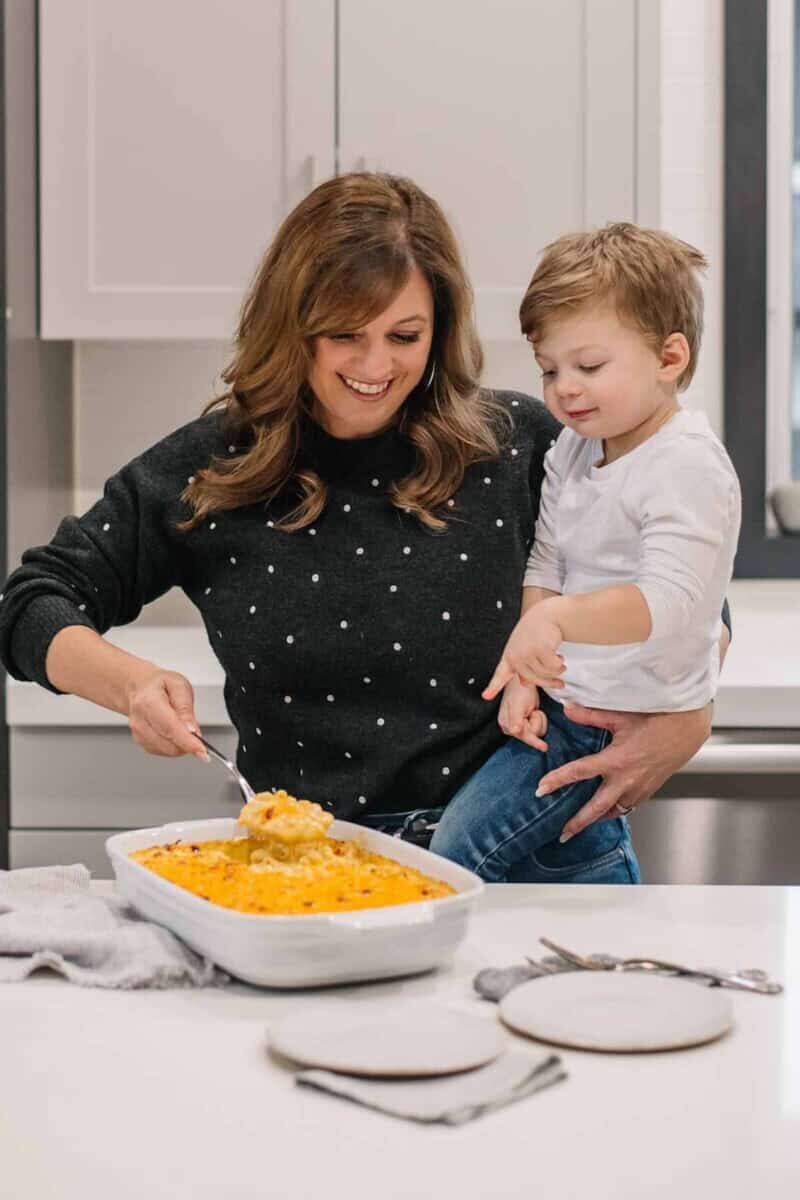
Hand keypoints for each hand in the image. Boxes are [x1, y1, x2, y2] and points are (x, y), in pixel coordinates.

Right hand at [125, 668, 208, 759]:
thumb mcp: (179, 686)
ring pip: (167, 750)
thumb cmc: (159, 684)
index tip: (202, 752)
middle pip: (169, 743)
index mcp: (149, 702)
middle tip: (195, 730)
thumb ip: (186, 708)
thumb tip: (192, 731)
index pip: (170, 728)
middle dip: (188, 743)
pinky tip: (173, 731)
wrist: (140, 687)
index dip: (188, 743)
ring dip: (181, 744)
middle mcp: (140, 720)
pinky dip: (173, 745)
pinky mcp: (141, 742)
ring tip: (181, 724)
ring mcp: (138, 733)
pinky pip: (163, 751)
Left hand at [483, 608, 564, 698]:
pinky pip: (554, 666)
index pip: (500, 675)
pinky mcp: (540, 649)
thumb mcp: (525, 649)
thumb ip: (524, 667)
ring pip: (546, 674)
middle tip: (560, 683)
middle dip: (550, 682)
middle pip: (533, 680)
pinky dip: (560, 663)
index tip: (486, 696)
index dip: (493, 687)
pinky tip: (559, 656)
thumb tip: (525, 683)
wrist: (547, 615)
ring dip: (557, 670)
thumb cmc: (536, 633)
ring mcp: (526, 652)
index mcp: (509, 657)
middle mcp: (515, 655)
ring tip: (560, 662)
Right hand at [497, 678, 548, 750]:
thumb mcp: (518, 705)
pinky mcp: (524, 723)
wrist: (522, 680)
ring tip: (532, 709)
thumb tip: (514, 730)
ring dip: (538, 719)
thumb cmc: (519, 689)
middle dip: (535, 722)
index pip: (524, 736)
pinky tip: (533, 711)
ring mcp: (518, 725)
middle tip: (532, 711)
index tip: (544, 747)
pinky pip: (537, 727)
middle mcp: (511, 727)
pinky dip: (538, 719)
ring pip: (536, 732)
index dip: (534, 739)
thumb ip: (516, 719)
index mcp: (507, 724)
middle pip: (531, 735)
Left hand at [535, 702, 711, 840]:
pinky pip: (628, 806)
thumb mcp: (621, 715)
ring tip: (580, 826)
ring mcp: (639, 788)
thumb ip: (591, 716)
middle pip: (596, 808)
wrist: (687, 730)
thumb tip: (567, 709)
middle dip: (577, 823)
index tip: (541, 789)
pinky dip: (615, 810)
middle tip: (562, 834)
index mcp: (617, 760)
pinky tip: (608, 810)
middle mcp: (627, 779)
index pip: (580, 772)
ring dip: (596, 818)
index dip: (558, 781)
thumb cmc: (657, 720)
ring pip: (613, 811)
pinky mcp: (648, 791)